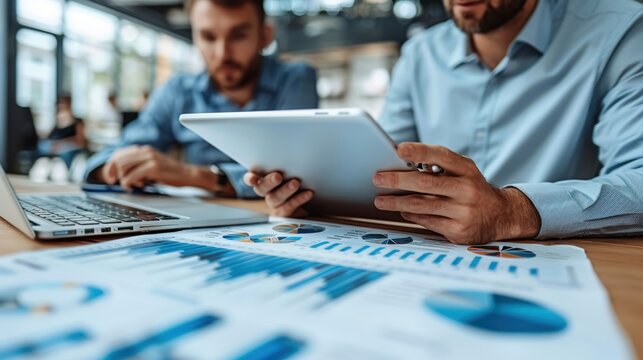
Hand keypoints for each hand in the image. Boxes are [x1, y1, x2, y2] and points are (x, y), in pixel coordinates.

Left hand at [100, 145, 229, 193]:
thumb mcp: (152, 167)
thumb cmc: (170, 174)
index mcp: (144, 149)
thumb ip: (138, 167)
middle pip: (119, 160)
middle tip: (117, 184)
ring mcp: (149, 158)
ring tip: (133, 185)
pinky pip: (132, 175)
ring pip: (123, 167)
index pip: (119, 154)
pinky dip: (130, 183)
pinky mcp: (153, 167)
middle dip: (114, 173)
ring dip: (124, 179)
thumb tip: (120, 175)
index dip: (111, 166)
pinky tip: (137, 186)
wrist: (188, 174)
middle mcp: (145, 151)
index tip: (110, 178)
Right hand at [244, 171, 313, 216]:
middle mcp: (266, 192)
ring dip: (285, 190)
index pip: (251, 179)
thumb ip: (287, 164)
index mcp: (264, 179)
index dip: (250, 178)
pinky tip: (308, 193)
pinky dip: (299, 199)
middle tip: (277, 176)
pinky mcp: (284, 213)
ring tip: (295, 183)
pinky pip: (289, 206)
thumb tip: (294, 151)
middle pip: (261, 188)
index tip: (254, 178)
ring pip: (275, 198)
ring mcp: (274, 203)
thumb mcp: (291, 169)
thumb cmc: (297, 177)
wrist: (310, 202)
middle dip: (269, 182)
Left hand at [372, 143, 540, 243]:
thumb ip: (439, 167)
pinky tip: (401, 211)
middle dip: (397, 180)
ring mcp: (464, 212)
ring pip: (422, 205)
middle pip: (426, 183)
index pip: (442, 156)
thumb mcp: (464, 172)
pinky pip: (427, 221)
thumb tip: (401, 165)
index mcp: (467, 170)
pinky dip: (411, 215)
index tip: (399, 149)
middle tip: (377, 178)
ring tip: (379, 200)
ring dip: (397, 202)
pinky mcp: (459, 231)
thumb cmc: (472, 189)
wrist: (502, 216)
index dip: (420, 151)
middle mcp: (468, 190)